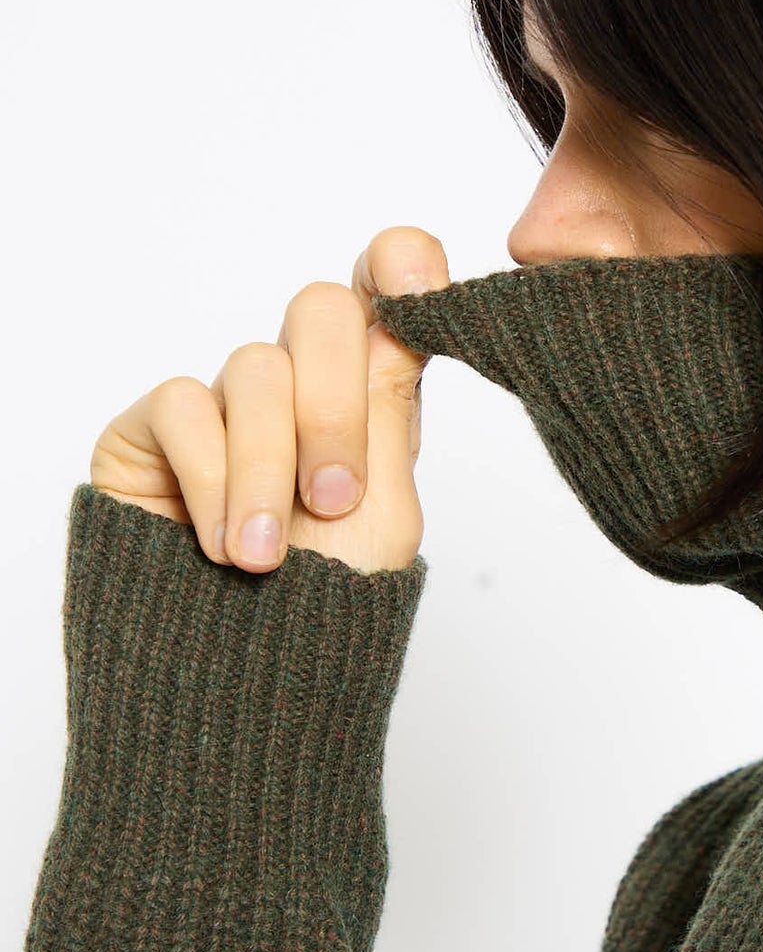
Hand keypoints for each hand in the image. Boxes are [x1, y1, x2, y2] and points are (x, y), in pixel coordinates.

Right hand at [88, 227, 449, 575]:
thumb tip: (409, 300)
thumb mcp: (384, 511)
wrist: (241, 687)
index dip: (401, 264)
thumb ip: (391, 406)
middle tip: (335, 499)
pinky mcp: (155, 428)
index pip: (385, 295)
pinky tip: (218, 546)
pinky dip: (211, 482)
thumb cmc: (324, 611)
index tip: (418, 283)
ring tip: (266, 557)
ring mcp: (227, 402)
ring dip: (268, 471)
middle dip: (335, 406)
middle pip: (321, 311)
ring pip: (256, 369)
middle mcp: (301, 387)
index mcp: (371, 398)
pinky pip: (185, 407)